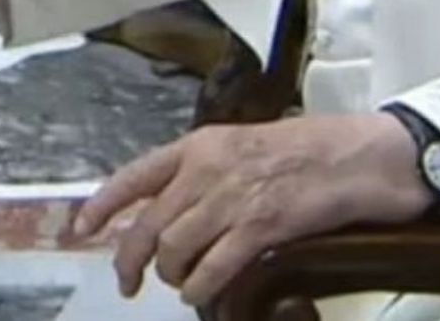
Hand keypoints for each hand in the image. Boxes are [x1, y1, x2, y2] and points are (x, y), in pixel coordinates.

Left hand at [69, 113, 431, 306]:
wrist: (359, 155)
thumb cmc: (307, 150)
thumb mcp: (242, 146)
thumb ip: (204, 173)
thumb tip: (170, 209)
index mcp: (200, 145)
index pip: (134, 175)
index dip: (102, 205)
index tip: (80, 230)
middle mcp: (207, 169)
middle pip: (148, 224)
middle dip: (130, 260)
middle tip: (128, 283)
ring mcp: (233, 198)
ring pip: (175, 250)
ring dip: (172, 276)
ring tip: (182, 284)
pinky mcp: (260, 227)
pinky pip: (213, 269)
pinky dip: (201, 289)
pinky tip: (203, 294)